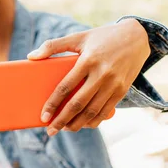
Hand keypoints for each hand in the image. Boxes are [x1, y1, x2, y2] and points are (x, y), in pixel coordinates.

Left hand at [27, 19, 148, 134]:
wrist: (137, 37)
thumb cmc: (102, 37)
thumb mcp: (78, 37)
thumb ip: (53, 46)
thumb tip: (30, 57)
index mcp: (88, 60)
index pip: (65, 87)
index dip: (53, 104)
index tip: (43, 116)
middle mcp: (102, 74)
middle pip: (78, 104)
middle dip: (62, 120)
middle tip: (50, 130)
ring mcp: (114, 84)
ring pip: (93, 111)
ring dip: (77, 124)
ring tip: (64, 129)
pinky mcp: (122, 90)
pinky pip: (106, 111)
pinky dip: (93, 121)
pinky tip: (82, 124)